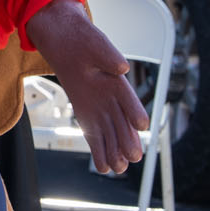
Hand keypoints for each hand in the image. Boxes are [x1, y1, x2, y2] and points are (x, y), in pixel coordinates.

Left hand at [25, 0, 147, 175]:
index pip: (128, 98)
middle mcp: (112, 98)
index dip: (135, 111)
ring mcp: (101, 109)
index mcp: (116, 81)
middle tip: (133, 157)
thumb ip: (107, 55)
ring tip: (119, 168)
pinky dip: (99, 151)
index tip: (142, 125)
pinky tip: (104, 168)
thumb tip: (121, 66)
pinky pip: (95, 135)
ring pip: (110, 133)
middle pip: (122, 121)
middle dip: (127, 139)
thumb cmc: (83, 42)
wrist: (67, 43)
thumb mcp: (95, 44)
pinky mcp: (88, 115)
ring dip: (115, 151)